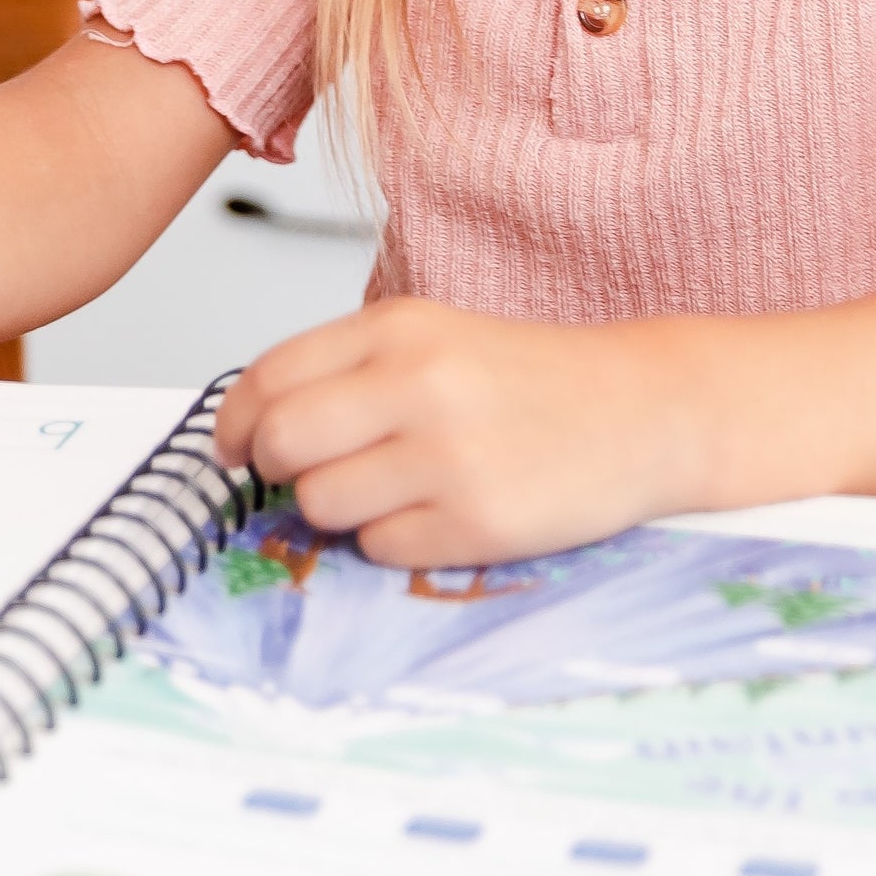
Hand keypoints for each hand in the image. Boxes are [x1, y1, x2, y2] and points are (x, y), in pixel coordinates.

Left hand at [215, 298, 691, 567]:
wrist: (642, 410)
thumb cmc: (528, 379)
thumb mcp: (431, 338)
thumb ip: (347, 369)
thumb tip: (254, 427)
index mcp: (396, 328)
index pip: (270, 376)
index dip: (236, 421)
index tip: (233, 447)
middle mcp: (417, 384)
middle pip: (281, 442)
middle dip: (271, 468)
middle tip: (294, 477)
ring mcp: (448, 456)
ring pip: (320, 503)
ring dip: (333, 510)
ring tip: (381, 492)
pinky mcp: (479, 522)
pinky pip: (381, 548)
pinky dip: (390, 540)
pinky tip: (432, 514)